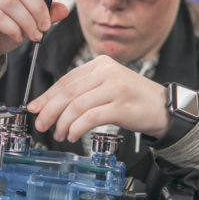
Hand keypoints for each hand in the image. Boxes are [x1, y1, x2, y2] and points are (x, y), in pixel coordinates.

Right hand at [0, 0, 68, 75]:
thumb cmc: (2, 32)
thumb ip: (46, 16)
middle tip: (46, 27)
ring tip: (34, 36)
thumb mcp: (29, 24)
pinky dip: (13, 29)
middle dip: (39, 8)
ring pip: (11, 2)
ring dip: (28, 21)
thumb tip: (64, 9)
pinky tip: (18, 37)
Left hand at [27, 55, 169, 141]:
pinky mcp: (122, 106)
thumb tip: (49, 104)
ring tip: (60, 134)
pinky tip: (73, 135)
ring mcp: (115, 88)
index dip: (47, 96)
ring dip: (63, 123)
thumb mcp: (106, 86)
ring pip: (77, 106)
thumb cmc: (132, 98)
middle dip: (50, 111)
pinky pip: (91, 117)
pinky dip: (77, 128)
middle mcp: (107, 72)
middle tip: (41, 124)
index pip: (66, 80)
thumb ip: (82, 91)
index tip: (35, 108)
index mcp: (100, 64)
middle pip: (69, 92)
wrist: (162, 107)